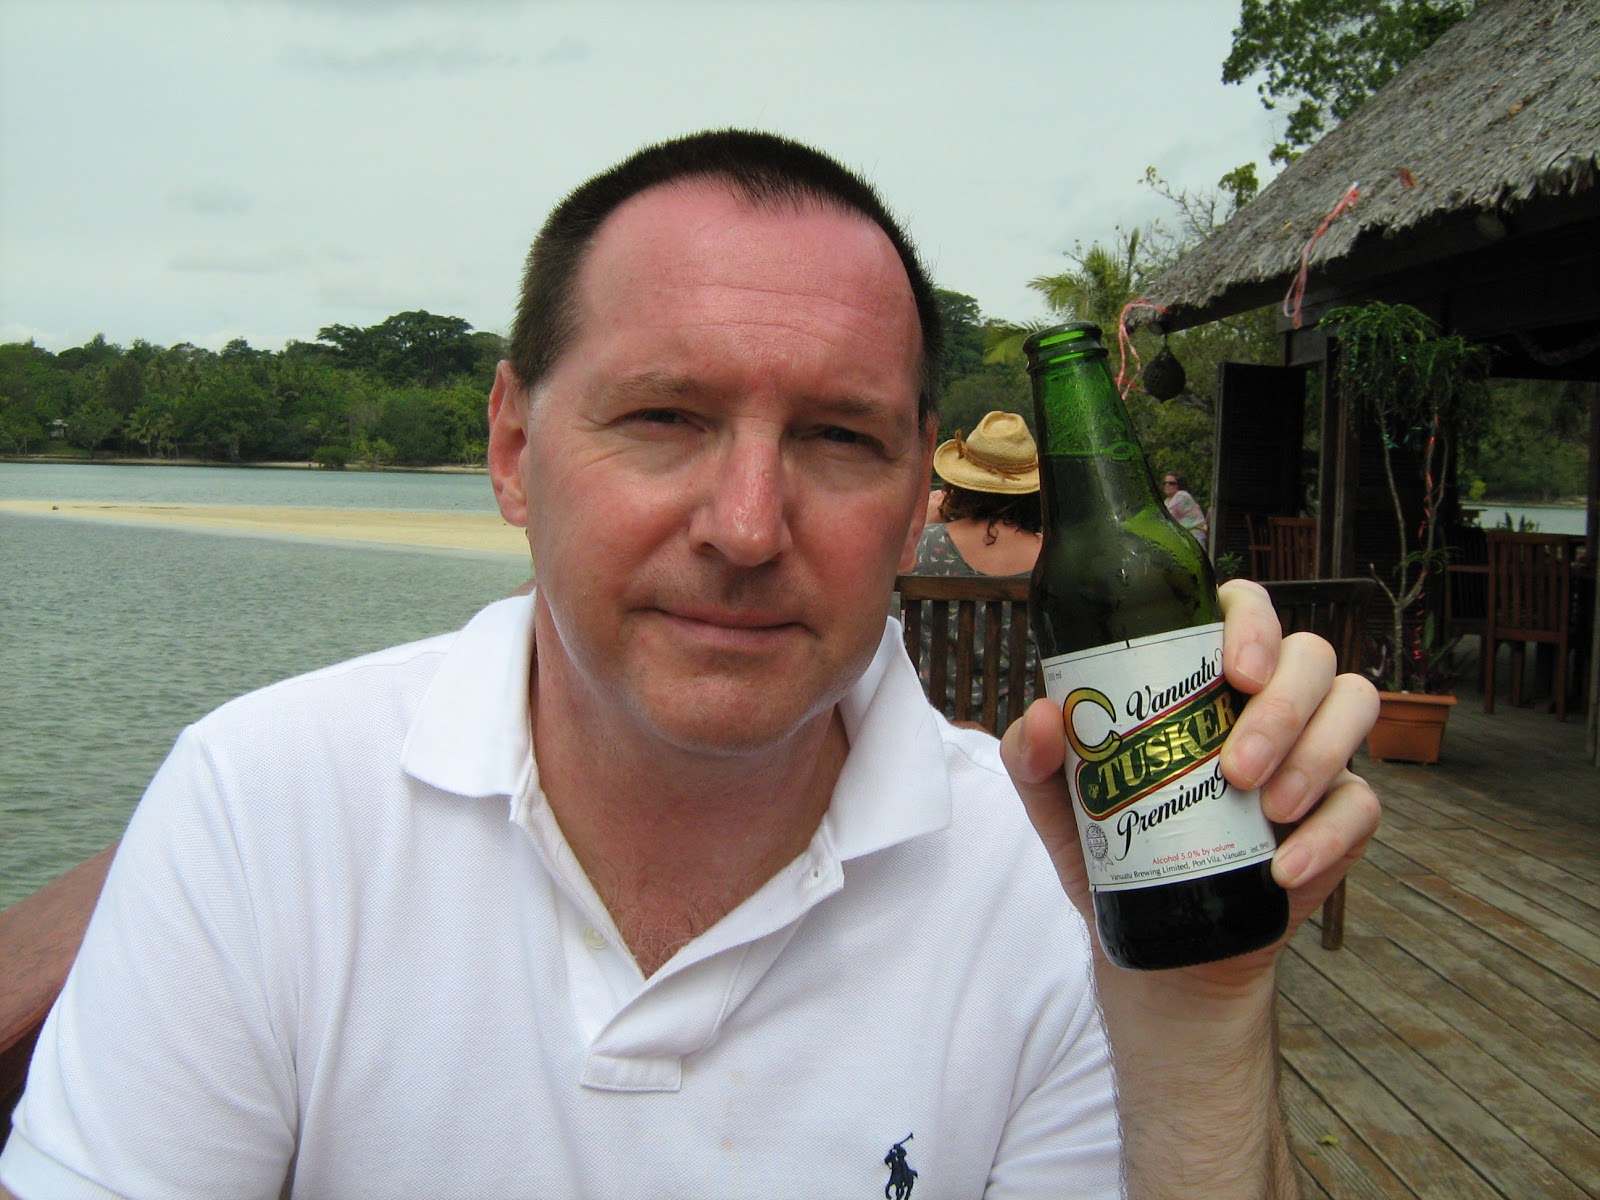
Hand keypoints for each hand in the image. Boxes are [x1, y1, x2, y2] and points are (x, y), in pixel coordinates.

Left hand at [999, 579, 1379, 1196]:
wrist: (1156, 940)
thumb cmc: (1111, 845)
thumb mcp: (1057, 802)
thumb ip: (1032, 756)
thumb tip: (1044, 718)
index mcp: (1203, 673)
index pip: (1245, 608)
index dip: (1253, 622)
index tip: (1235, 670)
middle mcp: (1268, 698)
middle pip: (1311, 654)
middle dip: (1282, 706)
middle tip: (1235, 768)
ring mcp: (1312, 751)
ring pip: (1353, 704)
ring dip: (1315, 754)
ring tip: (1265, 809)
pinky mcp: (1339, 814)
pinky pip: (1364, 802)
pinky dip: (1331, 835)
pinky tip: (1284, 868)